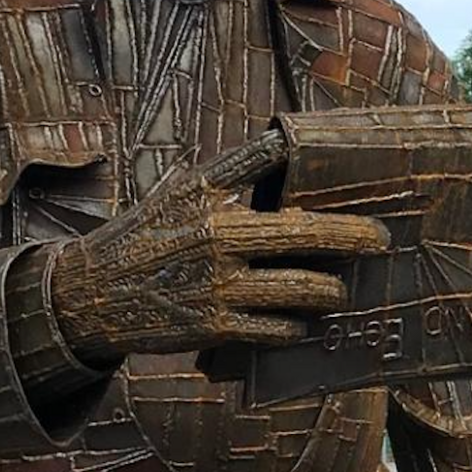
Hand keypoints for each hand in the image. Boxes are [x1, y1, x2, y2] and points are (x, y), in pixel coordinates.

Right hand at [49, 131, 391, 364]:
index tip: (373, 195)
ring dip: (330, 290)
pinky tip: (305, 323)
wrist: (89, 293)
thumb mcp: (183, 189)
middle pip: (305, 236)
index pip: (280, 180)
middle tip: (383, 241)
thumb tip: (286, 141)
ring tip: (343, 290)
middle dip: (353, 239)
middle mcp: (217, 238)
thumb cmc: (145, 233)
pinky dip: (295, 326)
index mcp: (211, 199)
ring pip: (298, 289)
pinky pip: (273, 329)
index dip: (328, 188)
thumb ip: (236, 168)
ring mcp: (217, 285)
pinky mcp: (212, 327)